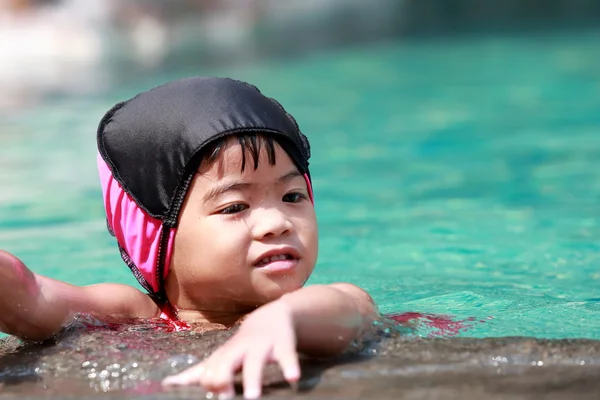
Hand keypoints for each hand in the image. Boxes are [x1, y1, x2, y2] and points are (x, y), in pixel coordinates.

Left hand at [162, 301, 300, 398]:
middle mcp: (240, 350)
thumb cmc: (242, 345)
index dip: (207, 381)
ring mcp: (261, 346)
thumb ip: (197, 372)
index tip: (205, 393)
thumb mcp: (222, 357)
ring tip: (252, 397)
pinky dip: (290, 366)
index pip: (209, 369)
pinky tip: (293, 378)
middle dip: (223, 378)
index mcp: (223, 355)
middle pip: (227, 362)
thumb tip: (167, 384)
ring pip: (256, 362)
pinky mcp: (283, 344)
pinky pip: (287, 355)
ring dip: (253, 378)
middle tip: (222, 398)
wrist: (271, 316)